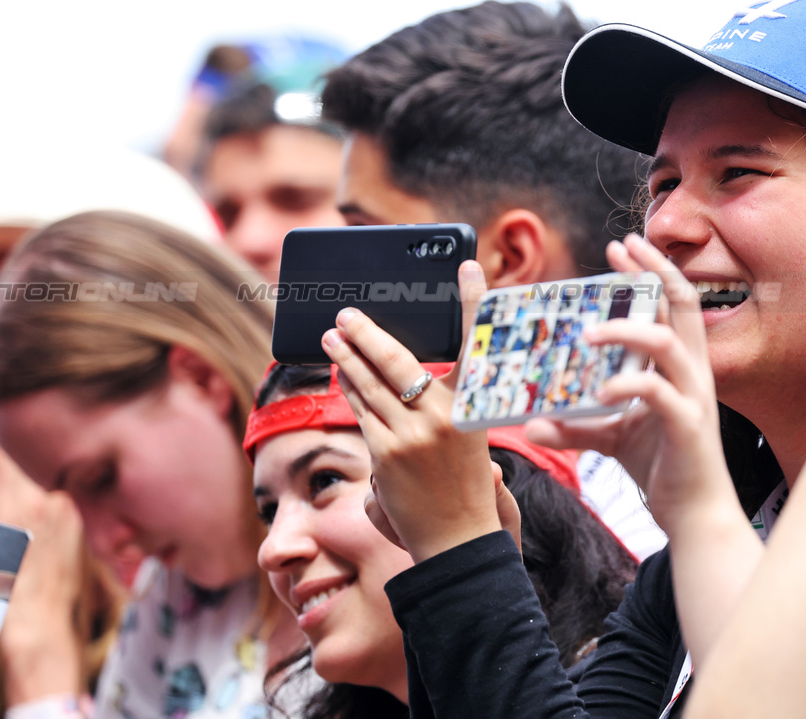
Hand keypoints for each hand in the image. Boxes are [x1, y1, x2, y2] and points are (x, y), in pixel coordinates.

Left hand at [326, 261, 506, 562]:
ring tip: (330, 337)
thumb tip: (408, 369)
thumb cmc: (465, 484)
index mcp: (473, 406)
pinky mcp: (386, 454)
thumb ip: (447, 401)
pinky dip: (349, 390)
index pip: (476, 346)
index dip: (473, 303)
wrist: (458, 539)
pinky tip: (339, 375)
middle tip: (346, 313)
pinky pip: (362, 411)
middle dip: (367, 333)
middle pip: (399, 359)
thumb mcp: (469, 435)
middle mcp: (444, 416)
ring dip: (346, 357)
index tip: (468, 266)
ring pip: (371, 383)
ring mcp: (413, 434)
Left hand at [524, 233, 735, 533]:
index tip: (622, 247)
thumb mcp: (612, 437)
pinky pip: (659, 393)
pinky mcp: (687, 426)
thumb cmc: (662, 467)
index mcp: (679, 367)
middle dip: (652, 272)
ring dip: (626, 329)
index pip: (671, 304)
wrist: (694, 517)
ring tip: (588, 332)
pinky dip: (628, 384)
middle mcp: (691, 373)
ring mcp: (693, 397)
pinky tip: (602, 388)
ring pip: (667, 342)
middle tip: (620, 249)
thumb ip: (578, 423)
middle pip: (682, 305)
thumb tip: (534, 422)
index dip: (651, 271)